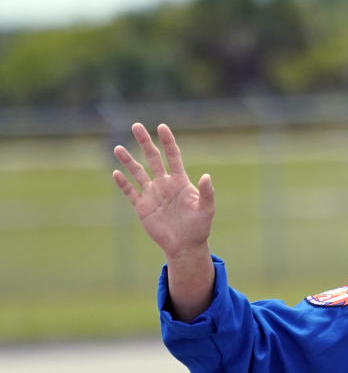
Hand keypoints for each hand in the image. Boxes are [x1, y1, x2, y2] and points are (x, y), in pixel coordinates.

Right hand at [112, 123, 214, 259]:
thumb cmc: (199, 228)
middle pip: (153, 158)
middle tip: (136, 126)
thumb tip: (207, 176)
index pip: (173, 156)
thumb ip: (207, 193)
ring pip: (137, 172)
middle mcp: (164, 184)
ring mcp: (152, 194)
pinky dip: (123, 183)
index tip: (162, 127)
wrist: (185, 246)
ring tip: (118, 148)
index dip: (167, 141)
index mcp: (180, 182)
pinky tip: (116, 173)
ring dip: (128, 160)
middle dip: (145, 142)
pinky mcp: (142, 207)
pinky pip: (130, 192)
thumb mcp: (206, 210)